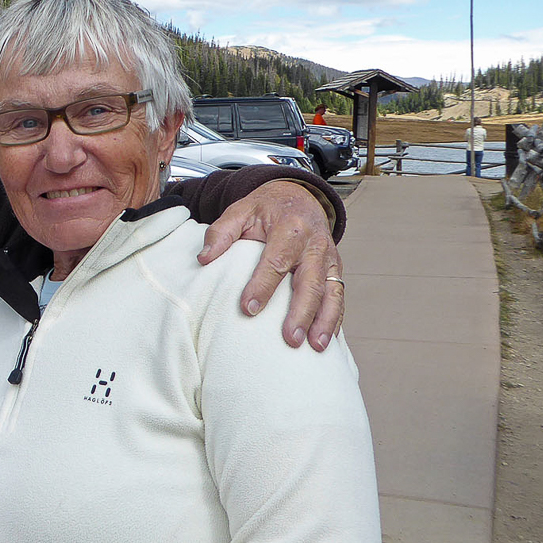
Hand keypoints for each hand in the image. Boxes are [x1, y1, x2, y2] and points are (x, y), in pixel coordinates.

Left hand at [198, 179, 343, 350]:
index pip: (276, 261)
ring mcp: (329, 257)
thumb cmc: (266, 208)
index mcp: (290, 228)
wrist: (299, 196)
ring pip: (331, 291)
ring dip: (324, 321)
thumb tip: (204, 258)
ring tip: (315, 347)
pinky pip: (338, 295)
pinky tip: (326, 341)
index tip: (247, 309)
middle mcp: (314, 244)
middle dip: (301, 312)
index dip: (262, 286)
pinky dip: (335, 318)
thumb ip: (221, 232)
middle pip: (310, 281)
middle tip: (289, 339)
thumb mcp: (241, 210)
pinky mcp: (336, 269)